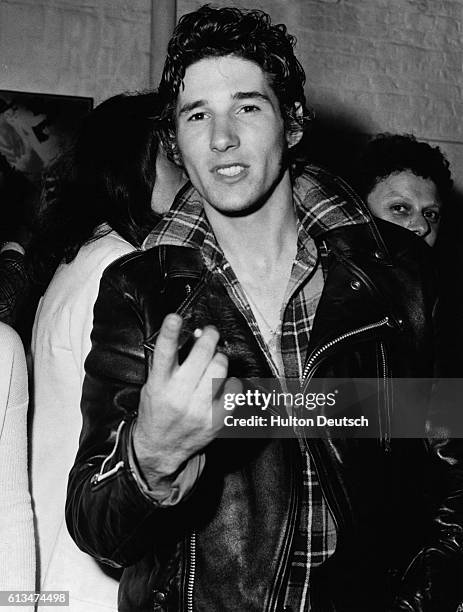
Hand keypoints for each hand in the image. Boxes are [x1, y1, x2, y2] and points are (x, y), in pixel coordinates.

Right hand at [133, 313, 237, 484]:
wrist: (160, 448)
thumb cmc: (157, 411)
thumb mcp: (153, 385)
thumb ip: (168, 363)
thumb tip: (193, 337)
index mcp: (159, 385)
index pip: (164, 353)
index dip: (170, 333)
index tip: (175, 317)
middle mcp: (179, 396)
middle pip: (202, 355)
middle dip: (209, 337)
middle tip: (210, 332)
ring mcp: (199, 409)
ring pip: (220, 367)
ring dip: (219, 358)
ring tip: (214, 360)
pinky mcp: (216, 420)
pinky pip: (234, 389)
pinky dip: (230, 382)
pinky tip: (222, 385)